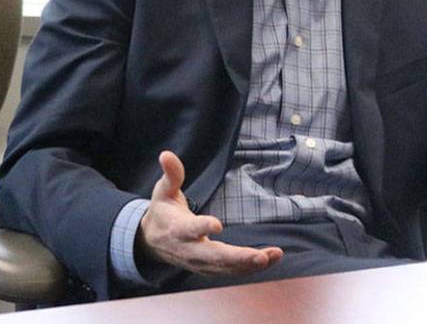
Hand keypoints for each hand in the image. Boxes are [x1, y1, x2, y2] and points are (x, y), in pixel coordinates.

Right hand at [137, 150, 283, 274]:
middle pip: (214, 257)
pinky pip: (231, 271)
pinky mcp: (209, 269)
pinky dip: (251, 268)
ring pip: (226, 267)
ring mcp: (200, 263)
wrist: (152, 243)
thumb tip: (166, 154)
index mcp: (177, 230)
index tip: (218, 224)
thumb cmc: (162, 212)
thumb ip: (171, 175)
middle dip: (239, 258)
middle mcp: (190, 250)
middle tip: (261, 256)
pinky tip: (271, 259)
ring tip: (274, 255)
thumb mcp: (163, 191)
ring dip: (251, 264)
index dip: (202, 227)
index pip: (190, 230)